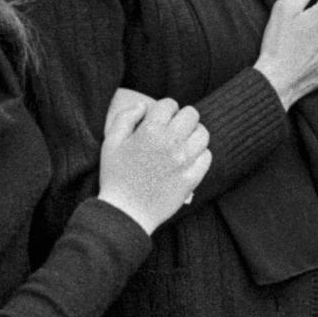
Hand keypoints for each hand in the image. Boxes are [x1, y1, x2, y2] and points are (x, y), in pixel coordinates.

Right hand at [98, 90, 211, 234]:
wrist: (125, 213)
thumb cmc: (115, 177)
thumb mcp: (111, 143)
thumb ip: (125, 118)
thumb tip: (143, 105)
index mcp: (150, 131)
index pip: (170, 104)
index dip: (165, 109)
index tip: (161, 119)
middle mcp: (170, 142)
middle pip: (191, 114)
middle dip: (182, 118)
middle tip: (174, 130)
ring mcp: (184, 160)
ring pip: (203, 133)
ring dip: (194, 135)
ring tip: (183, 143)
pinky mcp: (192, 177)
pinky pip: (206, 156)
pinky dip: (200, 155)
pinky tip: (188, 160)